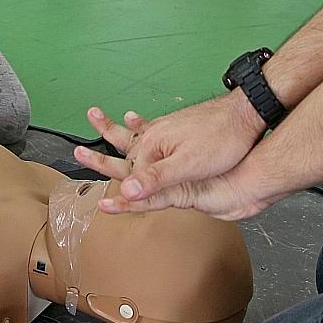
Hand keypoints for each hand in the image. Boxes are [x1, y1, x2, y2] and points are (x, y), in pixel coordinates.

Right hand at [70, 104, 270, 220]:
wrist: (245, 115)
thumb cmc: (222, 140)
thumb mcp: (189, 165)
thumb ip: (156, 179)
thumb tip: (127, 191)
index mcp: (153, 145)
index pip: (131, 175)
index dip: (125, 194)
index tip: (106, 206)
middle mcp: (154, 135)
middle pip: (123, 149)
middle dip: (101, 155)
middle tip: (77, 153)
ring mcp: (166, 129)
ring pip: (133, 134)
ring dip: (113, 130)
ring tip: (95, 117)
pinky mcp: (178, 126)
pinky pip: (151, 127)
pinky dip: (138, 124)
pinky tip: (133, 117)